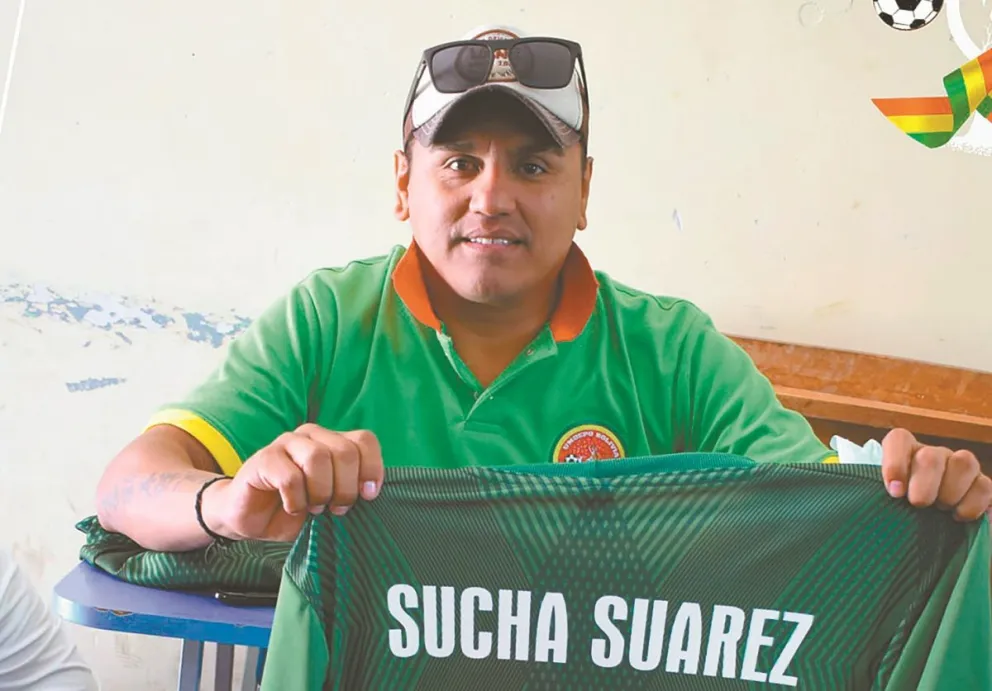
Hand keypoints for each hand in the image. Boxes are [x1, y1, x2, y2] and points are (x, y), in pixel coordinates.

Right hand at [203, 424, 383, 541]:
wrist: (251, 517)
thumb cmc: (297, 507)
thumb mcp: (331, 499)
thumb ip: (351, 489)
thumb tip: (371, 493)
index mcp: (332, 440)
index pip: (365, 441)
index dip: (372, 468)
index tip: (368, 496)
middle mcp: (311, 435)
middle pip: (345, 452)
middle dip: (346, 488)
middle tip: (337, 508)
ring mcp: (286, 443)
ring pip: (318, 458)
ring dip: (321, 492)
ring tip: (315, 508)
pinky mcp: (264, 459)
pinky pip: (290, 477)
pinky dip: (296, 500)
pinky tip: (292, 508)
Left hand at [881, 428, 990, 521]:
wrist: (927, 528)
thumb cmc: (900, 512)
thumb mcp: (884, 502)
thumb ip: (883, 495)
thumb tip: (890, 495)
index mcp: (905, 454)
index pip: (898, 440)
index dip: (895, 463)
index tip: (894, 491)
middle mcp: (934, 456)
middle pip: (931, 456)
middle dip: (925, 484)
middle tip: (918, 503)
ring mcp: (960, 468)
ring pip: (964, 462)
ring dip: (951, 490)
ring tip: (941, 509)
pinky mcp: (982, 485)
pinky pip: (985, 486)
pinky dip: (973, 504)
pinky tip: (959, 517)